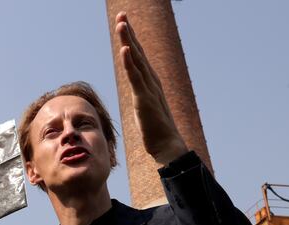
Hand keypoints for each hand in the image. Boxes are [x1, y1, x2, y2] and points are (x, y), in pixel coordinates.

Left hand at [114, 12, 187, 165]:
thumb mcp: (145, 109)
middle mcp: (151, 81)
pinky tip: (125, 50)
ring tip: (121, 24)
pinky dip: (130, 63)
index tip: (124, 24)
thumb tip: (138, 95)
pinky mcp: (144, 99)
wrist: (167, 145)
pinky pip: (135, 78)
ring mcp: (149, 89)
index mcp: (150, 83)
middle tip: (121, 15)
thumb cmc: (156, 131)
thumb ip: (142, 97)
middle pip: (138, 52)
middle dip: (129, 33)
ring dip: (128, 41)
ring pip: (136, 60)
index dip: (131, 40)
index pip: (138, 57)